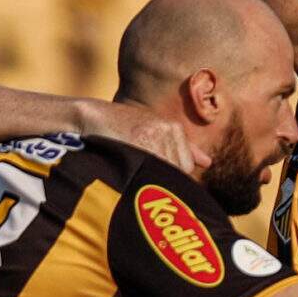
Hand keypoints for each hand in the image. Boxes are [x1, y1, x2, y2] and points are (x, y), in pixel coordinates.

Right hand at [83, 101, 208, 177]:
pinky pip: (153, 169)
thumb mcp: (152, 132)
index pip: (185, 165)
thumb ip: (183, 148)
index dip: (169, 174)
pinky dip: (143, 175)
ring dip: (152, 178)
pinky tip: (130, 169)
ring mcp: (155, 136)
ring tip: (133, 168)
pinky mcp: (141, 142)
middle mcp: (169, 129)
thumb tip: (207, 163)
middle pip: (179, 170)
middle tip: (141, 172)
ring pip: (167, 172)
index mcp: (173, 127)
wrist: (90, 118)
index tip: (152, 174)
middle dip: (163, 177)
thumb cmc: (119, 130)